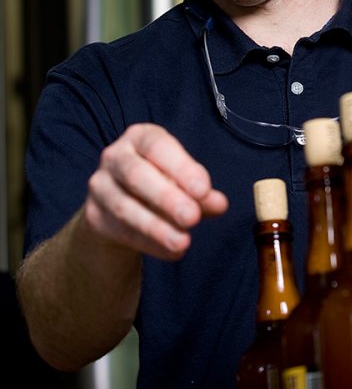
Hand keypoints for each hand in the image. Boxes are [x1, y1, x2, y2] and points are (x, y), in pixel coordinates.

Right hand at [83, 123, 228, 259]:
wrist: (121, 207)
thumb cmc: (161, 182)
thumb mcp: (184, 181)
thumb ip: (201, 192)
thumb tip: (219, 204)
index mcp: (140, 137)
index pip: (158, 146)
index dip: (181, 167)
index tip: (204, 190)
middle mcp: (115, 156)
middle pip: (136, 175)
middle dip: (166, 198)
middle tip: (192, 217)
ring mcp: (100, 186)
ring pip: (125, 207)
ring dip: (156, 227)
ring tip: (183, 242)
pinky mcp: (94, 215)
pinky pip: (121, 230)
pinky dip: (149, 243)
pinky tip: (171, 251)